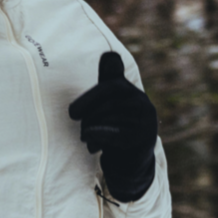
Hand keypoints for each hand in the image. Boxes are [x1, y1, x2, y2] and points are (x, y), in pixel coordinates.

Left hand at [68, 51, 157, 202]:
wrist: (130, 164)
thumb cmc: (114, 130)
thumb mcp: (110, 105)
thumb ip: (108, 81)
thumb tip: (109, 54)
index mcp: (132, 93)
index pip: (110, 85)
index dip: (89, 97)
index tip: (72, 114)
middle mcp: (143, 104)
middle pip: (107, 102)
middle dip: (86, 114)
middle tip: (74, 126)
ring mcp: (146, 122)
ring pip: (109, 118)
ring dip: (90, 130)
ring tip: (85, 139)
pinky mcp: (143, 140)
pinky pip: (115, 134)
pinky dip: (98, 139)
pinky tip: (91, 146)